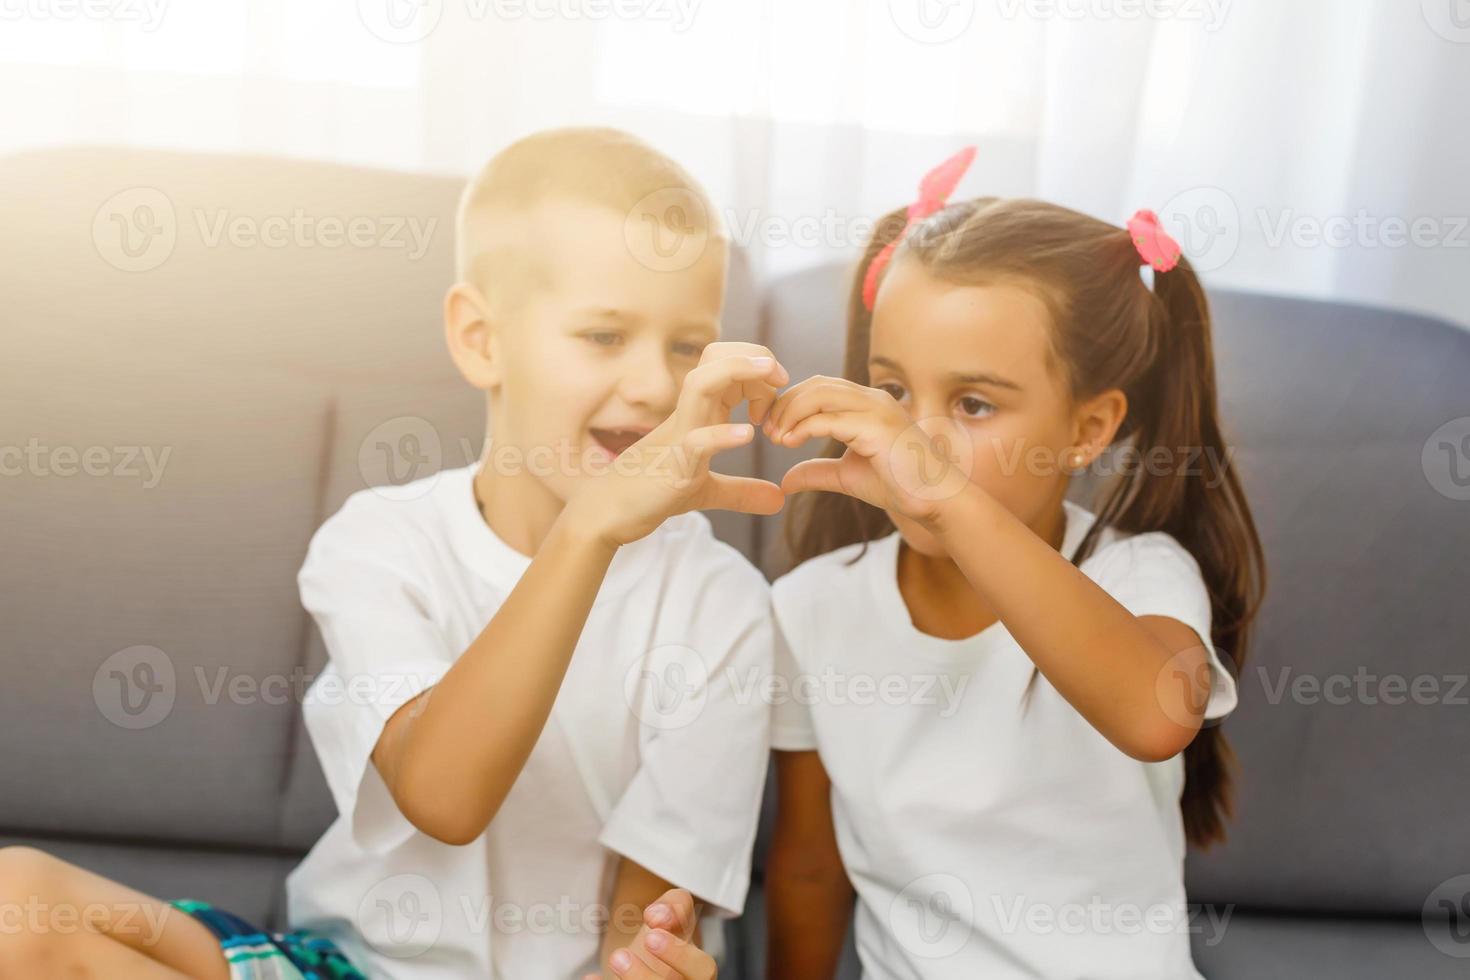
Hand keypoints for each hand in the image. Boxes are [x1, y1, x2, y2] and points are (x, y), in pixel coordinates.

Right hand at [564, 343, 789, 548]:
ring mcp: (678, 436)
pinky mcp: (672, 465)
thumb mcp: (706, 491)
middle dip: (753, 357)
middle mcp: (688, 415)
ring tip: (771, 378)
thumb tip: (778, 500)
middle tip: (782, 378)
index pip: (725, 364)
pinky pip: (695, 441)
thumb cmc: (651, 494)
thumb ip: (742, 491)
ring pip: (701, 384)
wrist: (607, 515)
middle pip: (715, 358)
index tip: (777, 396)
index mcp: (697, 413)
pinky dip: (721, 435)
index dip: (758, 371)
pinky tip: (746, 436)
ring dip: (738, 372)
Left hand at [584, 888, 716, 979]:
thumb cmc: (664, 937)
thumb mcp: (675, 915)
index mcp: (698, 971)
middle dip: (647, 977)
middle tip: (619, 955)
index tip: (651, 932)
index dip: (679, 954)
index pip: (703, 969)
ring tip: (614, 958)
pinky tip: (592, 977)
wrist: (646, 960)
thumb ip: (675, 905)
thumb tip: (656, 916)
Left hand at [762, 374, 971, 526]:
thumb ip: (817, 472)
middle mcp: (872, 399)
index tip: (772, 429)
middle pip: (815, 384)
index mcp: (867, 404)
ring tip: (777, 437)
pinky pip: (830, 418)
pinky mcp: (876, 427)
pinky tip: (790, 442)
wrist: (935, 500)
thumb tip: (784, 481)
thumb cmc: (899, 486)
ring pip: (820, 394)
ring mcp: (876, 409)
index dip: (790, 403)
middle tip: (768, 431)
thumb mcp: (847, 476)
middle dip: (785, 404)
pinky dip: (804, 427)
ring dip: (791, 413)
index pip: (819, 387)